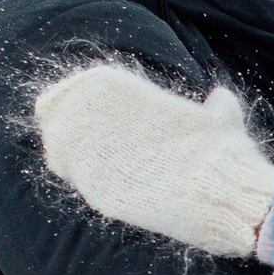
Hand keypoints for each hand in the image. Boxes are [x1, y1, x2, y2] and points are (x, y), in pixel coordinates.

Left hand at [35, 67, 273, 257]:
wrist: (216, 189)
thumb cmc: (219, 150)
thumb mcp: (217, 116)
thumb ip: (213, 107)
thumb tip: (222, 99)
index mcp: (105, 85)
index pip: (63, 93)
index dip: (69, 108)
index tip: (81, 119)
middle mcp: (84, 115)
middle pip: (51, 123)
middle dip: (68, 135)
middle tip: (89, 147)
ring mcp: (82, 155)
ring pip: (58, 156)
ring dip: (75, 162)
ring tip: (104, 168)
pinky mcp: (90, 189)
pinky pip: (81, 185)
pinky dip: (96, 186)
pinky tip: (121, 188)